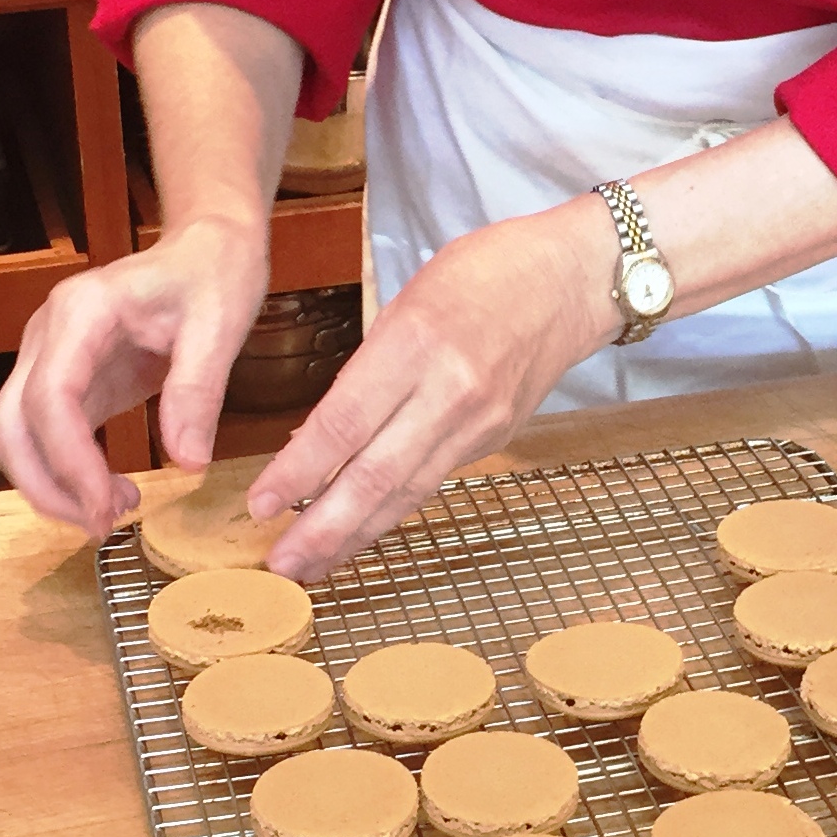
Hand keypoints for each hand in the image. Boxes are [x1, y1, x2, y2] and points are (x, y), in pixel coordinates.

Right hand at [0, 216, 267, 537]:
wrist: (206, 244)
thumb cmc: (213, 271)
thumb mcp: (220, 324)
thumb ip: (198, 390)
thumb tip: (188, 462)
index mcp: (82, 311)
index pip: (50, 396)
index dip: (69, 460)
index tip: (106, 506)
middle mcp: (49, 335)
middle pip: (10, 425)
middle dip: (47, 486)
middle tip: (103, 524)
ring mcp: (49, 358)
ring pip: (14, 437)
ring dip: (50, 486)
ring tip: (114, 512)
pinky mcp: (66, 381)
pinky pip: (43, 437)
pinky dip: (65, 473)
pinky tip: (111, 493)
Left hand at [247, 202, 617, 579]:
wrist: (574, 279)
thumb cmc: (489, 270)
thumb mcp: (412, 297)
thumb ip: (371, 364)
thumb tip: (322, 432)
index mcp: (416, 343)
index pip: (344, 423)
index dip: (298, 471)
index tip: (262, 503)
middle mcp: (449, 391)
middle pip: (375, 476)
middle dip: (322, 528)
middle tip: (280, 564)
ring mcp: (478, 421)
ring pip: (406, 493)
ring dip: (354, 535)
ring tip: (313, 566)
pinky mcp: (495, 438)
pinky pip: (432, 482)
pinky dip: (393, 512)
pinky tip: (364, 531)